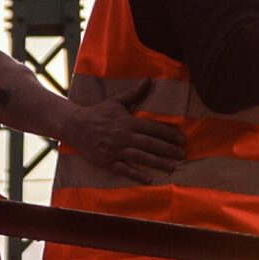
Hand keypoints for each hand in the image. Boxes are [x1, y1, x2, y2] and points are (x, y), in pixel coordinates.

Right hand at [65, 84, 184, 183]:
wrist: (75, 126)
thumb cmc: (99, 113)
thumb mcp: (116, 102)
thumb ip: (135, 93)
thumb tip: (149, 80)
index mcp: (127, 121)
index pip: (153, 128)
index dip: (169, 134)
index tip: (182, 139)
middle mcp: (122, 135)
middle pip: (150, 143)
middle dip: (168, 149)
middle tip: (183, 155)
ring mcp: (114, 149)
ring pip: (140, 157)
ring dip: (157, 162)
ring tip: (172, 167)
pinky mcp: (107, 161)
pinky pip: (124, 169)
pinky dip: (136, 174)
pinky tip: (149, 180)